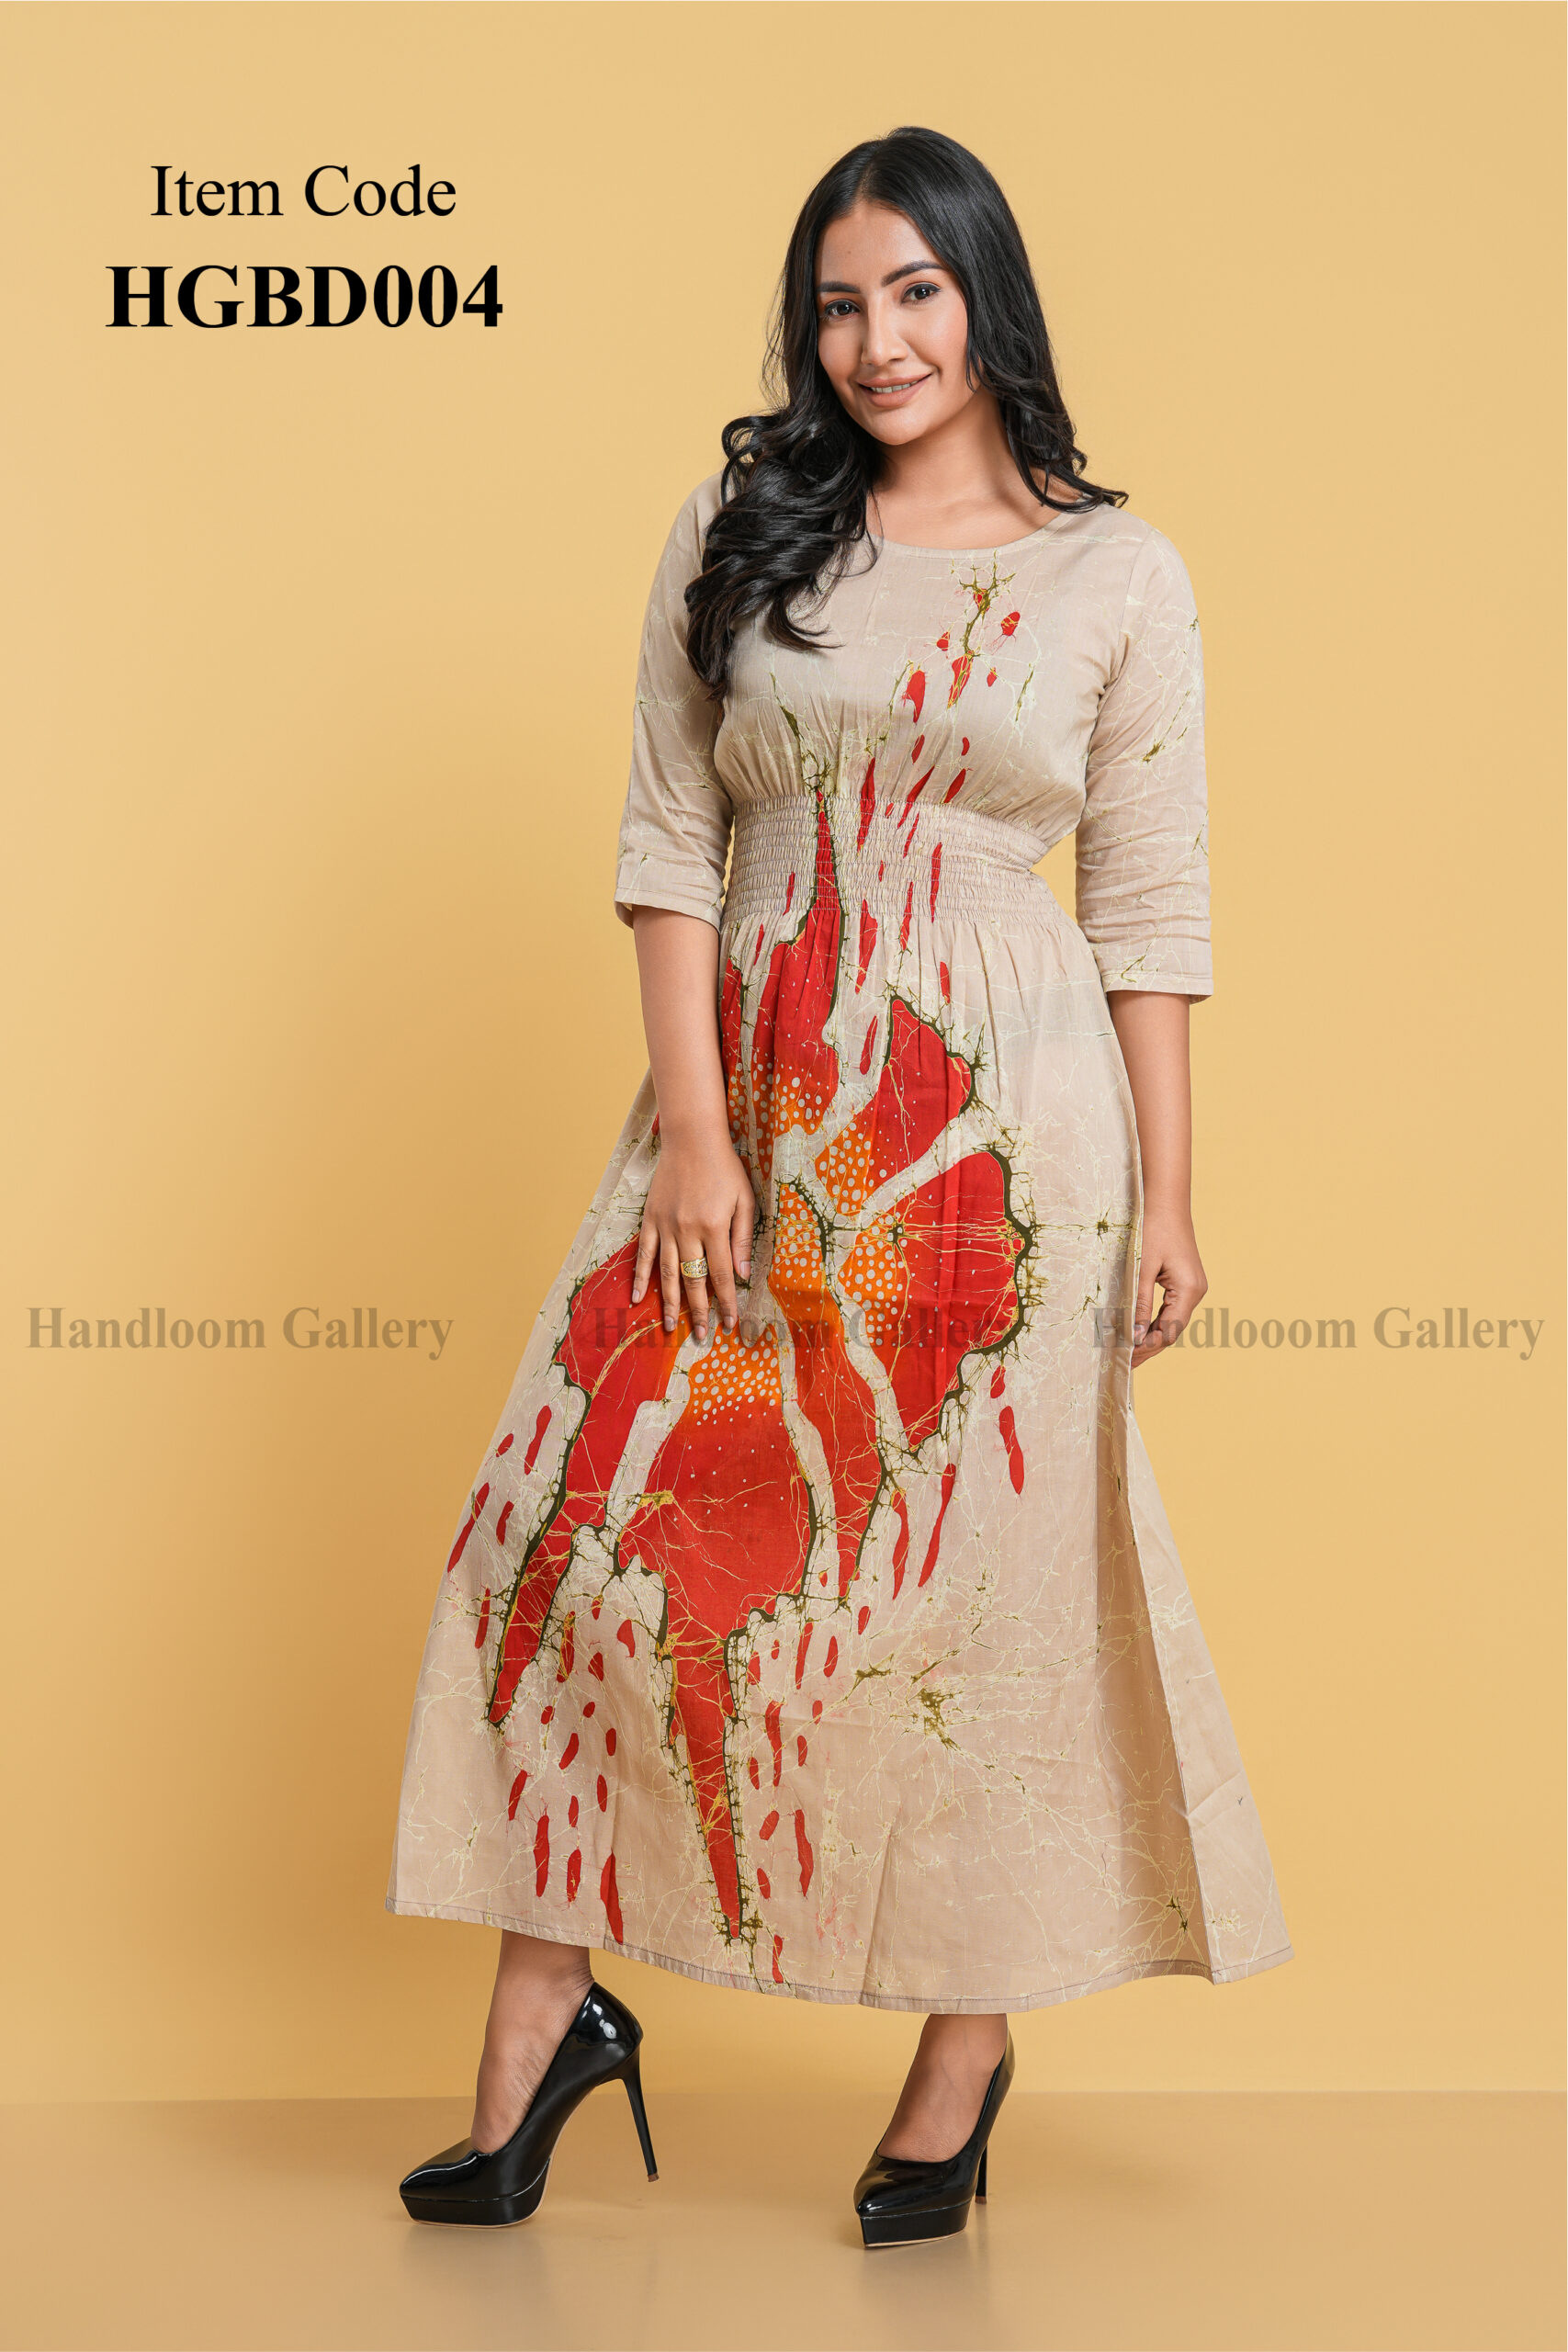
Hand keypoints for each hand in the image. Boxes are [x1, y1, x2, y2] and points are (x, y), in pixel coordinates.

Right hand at [631, 1130, 755, 1342]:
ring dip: (670, 1303)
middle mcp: (688, 1230)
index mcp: (715, 1227)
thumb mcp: (744, 1201)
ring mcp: (666, 1226)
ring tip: (671, 1326)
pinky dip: (641, 1277)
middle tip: (700, 1336)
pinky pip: (644, 1254)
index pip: (721, 1275)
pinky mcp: (650, 1219)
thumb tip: (743, 1276)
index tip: (729, 1324)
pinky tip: (639, 1298)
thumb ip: (742, 1239)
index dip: (725, 1303)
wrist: (692, 1140)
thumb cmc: (725, 1169)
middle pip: (693, 1280)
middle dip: (699, 1311)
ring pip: (667, 1273)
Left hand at [1132, 1203, 1205, 1369]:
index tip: (1126, 1356)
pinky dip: (1154, 1322)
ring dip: (1151, 1336)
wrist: (1166, 1203)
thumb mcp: (1142, 1268)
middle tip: (1125, 1363)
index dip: (1148, 1346)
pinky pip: (1170, 1310)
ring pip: (1171, 1322)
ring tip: (1129, 1353)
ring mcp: (1192, 1288)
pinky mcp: (1184, 1283)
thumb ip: (1139, 1302)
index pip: (1170, 1330)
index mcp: (1189, 1290)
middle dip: (1149, 1346)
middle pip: (1172, 1330)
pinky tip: (1139, 1332)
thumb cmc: (1153, 1229)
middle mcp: (1196, 1292)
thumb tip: (1134, 1335)